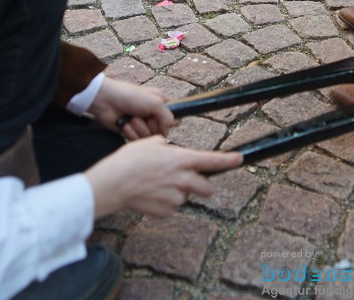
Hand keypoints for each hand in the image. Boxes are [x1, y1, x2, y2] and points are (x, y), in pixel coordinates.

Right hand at [84, 136, 242, 216]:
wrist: (114, 184)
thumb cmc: (130, 160)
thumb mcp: (150, 143)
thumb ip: (167, 148)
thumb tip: (171, 151)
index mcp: (182, 160)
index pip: (213, 161)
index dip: (229, 160)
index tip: (239, 159)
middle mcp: (184, 179)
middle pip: (207, 187)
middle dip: (201, 185)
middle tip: (186, 179)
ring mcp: (176, 197)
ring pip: (187, 197)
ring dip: (179, 192)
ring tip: (157, 185)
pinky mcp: (167, 211)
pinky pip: (173, 207)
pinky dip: (166, 202)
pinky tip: (151, 195)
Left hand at [88, 77, 172, 138]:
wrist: (106, 101)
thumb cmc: (130, 96)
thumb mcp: (155, 102)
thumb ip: (169, 117)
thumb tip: (167, 131)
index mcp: (161, 103)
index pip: (174, 118)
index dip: (169, 122)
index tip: (162, 119)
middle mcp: (152, 114)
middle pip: (162, 131)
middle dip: (151, 125)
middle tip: (143, 116)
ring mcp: (142, 124)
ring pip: (149, 137)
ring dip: (140, 129)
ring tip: (131, 119)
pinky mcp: (131, 132)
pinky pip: (137, 140)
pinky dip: (131, 133)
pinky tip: (125, 125)